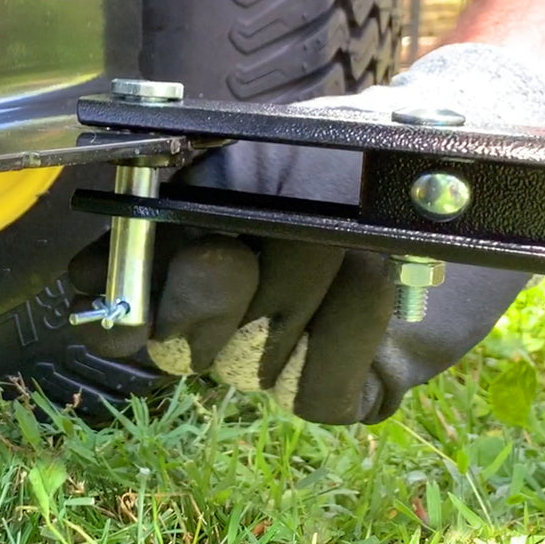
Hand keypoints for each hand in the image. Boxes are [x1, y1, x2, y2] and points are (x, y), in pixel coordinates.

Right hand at [69, 42, 544, 423]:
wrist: (430, 178)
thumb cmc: (330, 153)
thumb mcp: (259, 150)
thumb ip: (197, 195)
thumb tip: (148, 257)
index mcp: (179, 262)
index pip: (114, 310)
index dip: (114, 307)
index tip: (129, 283)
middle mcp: (216, 323)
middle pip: (175, 346)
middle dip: (206, 294)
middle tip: (238, 249)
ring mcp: (269, 361)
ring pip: (248, 364)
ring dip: (302, 288)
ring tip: (351, 235)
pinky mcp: (326, 393)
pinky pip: (311, 391)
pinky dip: (346, 330)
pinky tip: (380, 280)